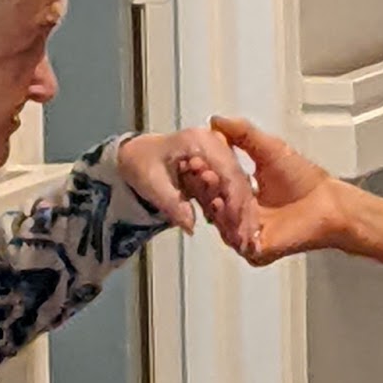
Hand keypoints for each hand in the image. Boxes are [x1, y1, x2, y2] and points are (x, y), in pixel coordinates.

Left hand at [118, 129, 258, 252]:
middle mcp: (216, 146)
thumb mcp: (150, 182)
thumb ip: (171, 203)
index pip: (227, 170)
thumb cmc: (141, 164)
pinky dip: (231, 214)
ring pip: (237, 189)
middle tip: (246, 240)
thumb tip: (191, 226)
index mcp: (201, 141)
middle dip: (242, 211)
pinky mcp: (218, 172)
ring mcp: (218, 159)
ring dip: (240, 216)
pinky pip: (228, 194)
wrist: (136, 157)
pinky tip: (235, 234)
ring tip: (243, 241)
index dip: (235, 198)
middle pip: (237, 180)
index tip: (237, 224)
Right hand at [210, 117, 343, 263]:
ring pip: (219, 221)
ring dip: (211, 200)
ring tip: (208, 180)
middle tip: (197, 168)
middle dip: (202, 185)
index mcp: (239, 195)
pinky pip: (235, 240)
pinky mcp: (255, 251)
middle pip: (211, 203)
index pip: (212, 185)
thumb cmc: (304, 179)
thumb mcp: (268, 149)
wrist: (329, 202)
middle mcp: (239, 216)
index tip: (193, 156)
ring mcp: (245, 235)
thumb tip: (215, 120)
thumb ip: (242, 134)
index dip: (201, 171)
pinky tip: (221, 205)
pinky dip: (227, 223)